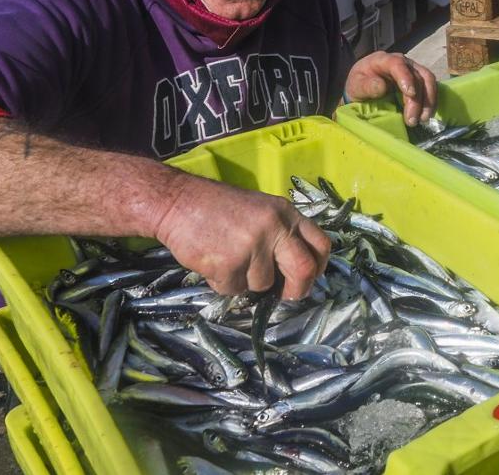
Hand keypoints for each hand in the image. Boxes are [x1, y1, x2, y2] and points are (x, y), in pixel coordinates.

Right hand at [152, 177, 331, 299]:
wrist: (177, 202)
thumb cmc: (219, 208)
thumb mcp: (261, 210)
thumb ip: (281, 234)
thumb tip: (296, 271)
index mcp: (286, 213)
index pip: (321, 245)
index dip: (318, 267)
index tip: (309, 278)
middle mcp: (275, 227)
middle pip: (304, 270)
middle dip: (297, 290)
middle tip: (285, 295)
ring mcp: (253, 246)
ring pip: (263, 284)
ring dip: (246, 281)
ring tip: (228, 258)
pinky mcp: (229, 264)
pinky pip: (234, 290)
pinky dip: (223, 283)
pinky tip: (213, 262)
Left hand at [345, 51, 436, 126]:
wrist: (365, 86)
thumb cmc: (360, 84)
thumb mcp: (356, 85)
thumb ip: (366, 86)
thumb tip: (381, 86)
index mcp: (384, 60)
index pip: (397, 64)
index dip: (405, 77)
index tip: (410, 93)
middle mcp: (403, 62)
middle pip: (416, 76)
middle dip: (417, 99)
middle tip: (411, 119)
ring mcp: (413, 70)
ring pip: (428, 81)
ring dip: (428, 101)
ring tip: (422, 119)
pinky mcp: (420, 80)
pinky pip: (430, 88)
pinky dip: (431, 102)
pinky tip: (425, 116)